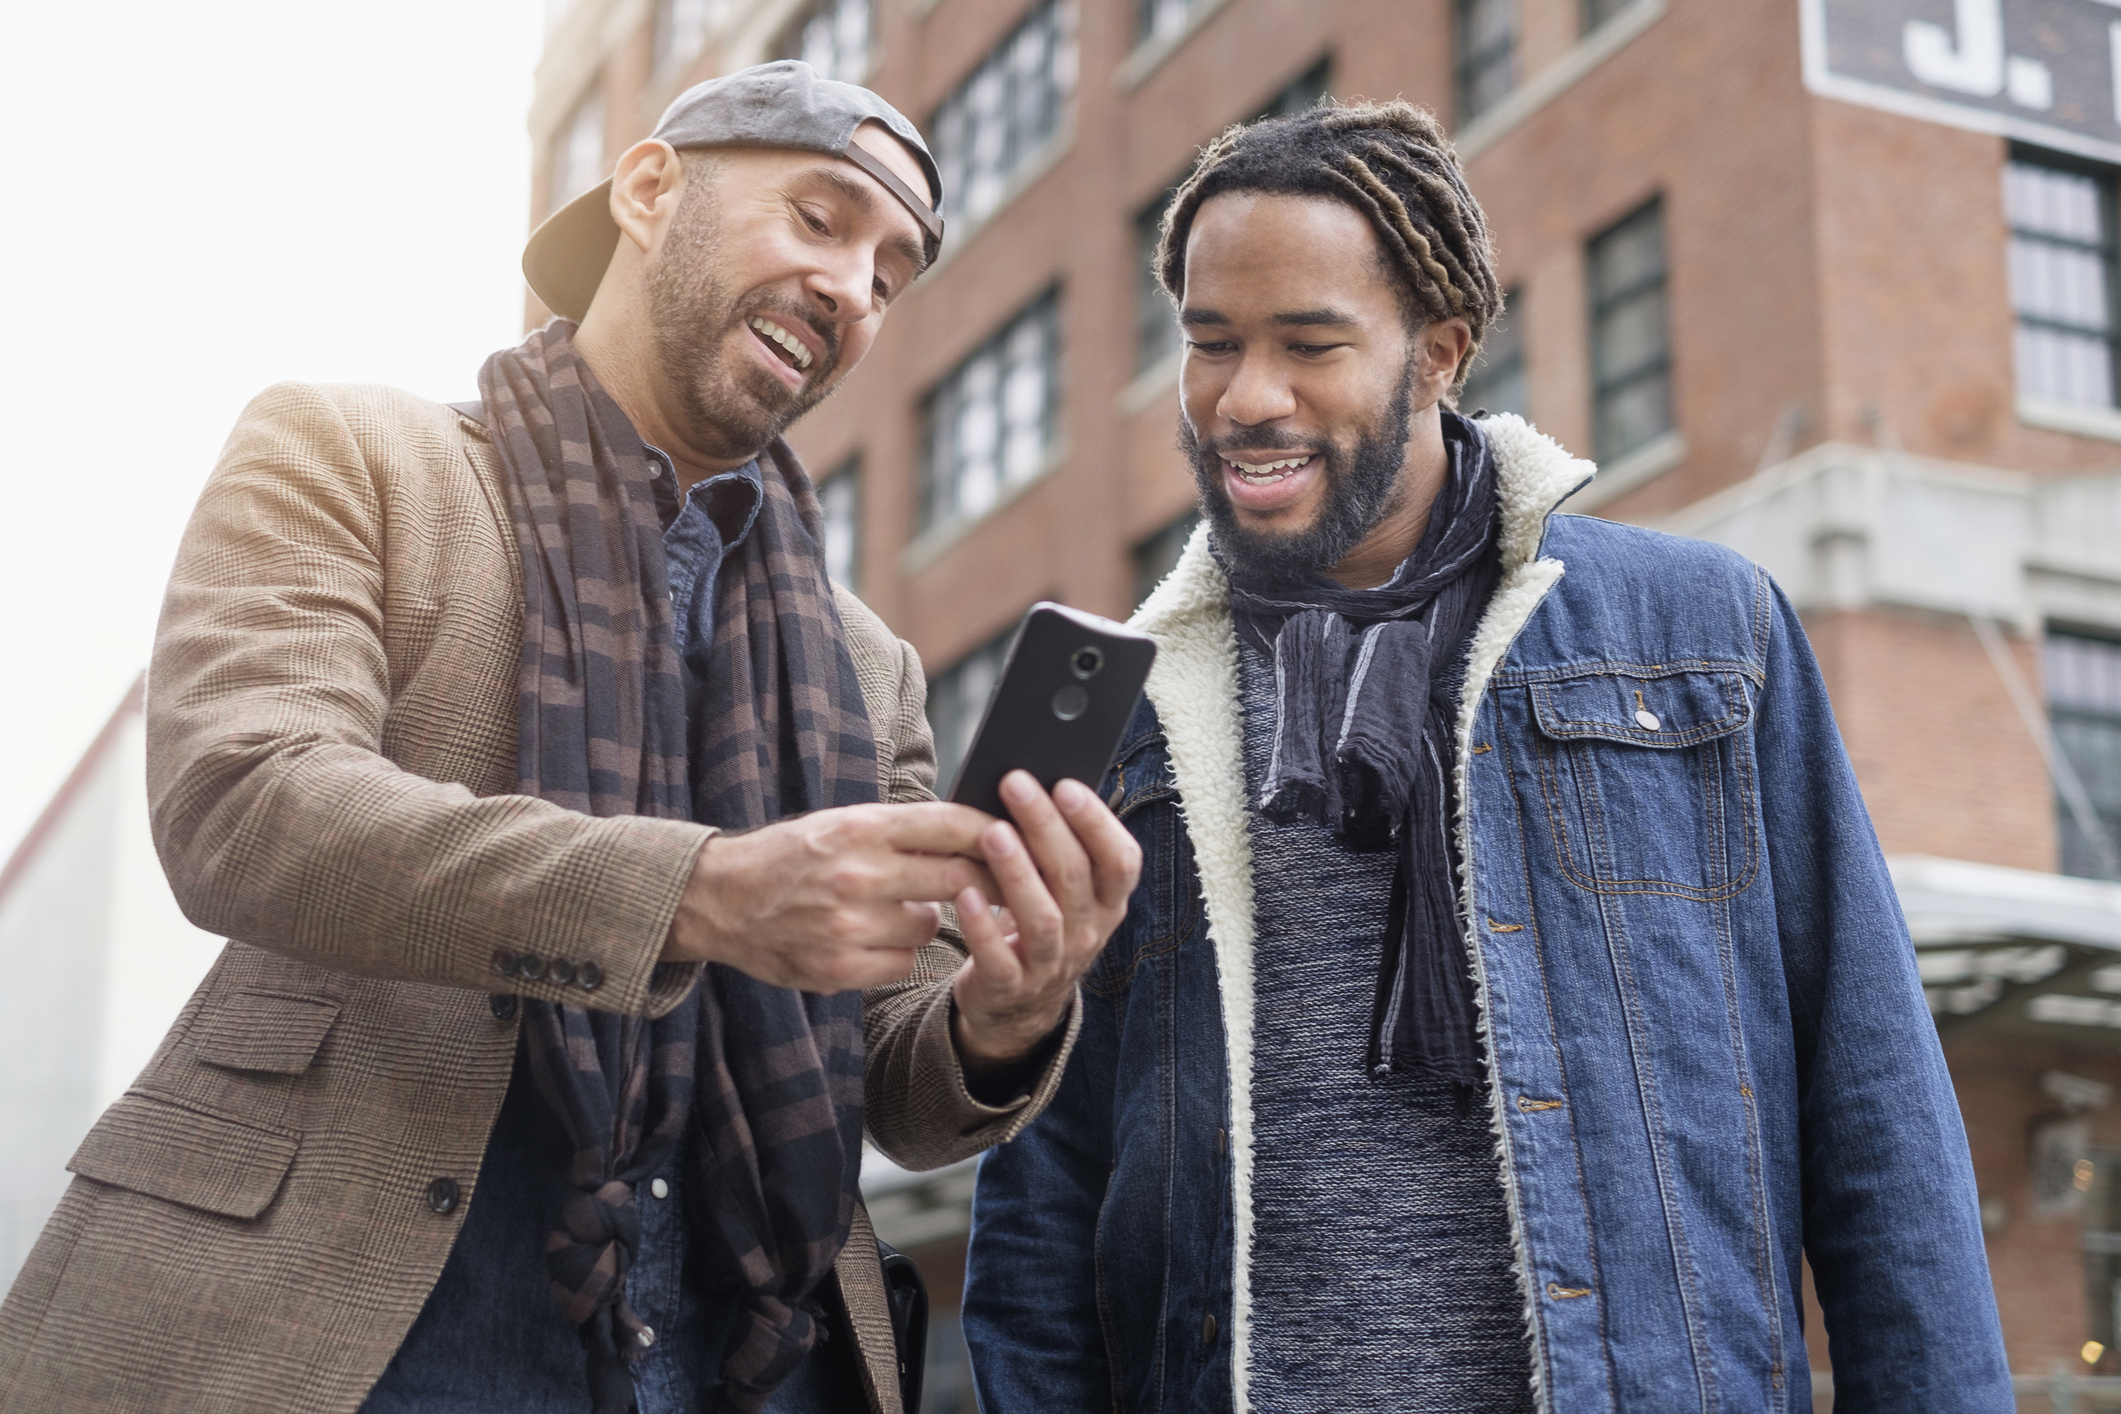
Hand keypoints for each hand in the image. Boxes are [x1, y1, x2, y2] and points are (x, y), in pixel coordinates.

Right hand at [665, 802, 999, 992]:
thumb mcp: (843, 824)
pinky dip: (897, 953)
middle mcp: (857, 874)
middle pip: (958, 879)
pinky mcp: (837, 968)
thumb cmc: (791, 856)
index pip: (952, 825)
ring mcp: (847, 925)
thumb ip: (904, 830)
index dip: (994, 833)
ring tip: (891, 908)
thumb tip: (979, 832)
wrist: (719, 900)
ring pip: (932, 926)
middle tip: (998, 885)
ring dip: (925, 918)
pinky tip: (870, 938)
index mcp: (861, 827)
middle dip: (984, 882)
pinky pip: (903, 963)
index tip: (1017, 839)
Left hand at [951, 771, 1142, 1078]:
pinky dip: (982, 926)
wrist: (1015, 1001)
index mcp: (1108, 902)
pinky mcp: (1011, 987)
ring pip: (1043, 918)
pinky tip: (963, 894)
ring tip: (991, 833)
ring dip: (1018, 872)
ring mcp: (1052, 964)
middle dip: (1045, 826)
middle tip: (1013, 783)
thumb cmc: (1036, 919)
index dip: (1097, 822)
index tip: (1065, 783)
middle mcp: (1088, 933)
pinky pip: (999, 959)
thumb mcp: (1059, 890)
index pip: (1120, 861)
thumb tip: (1028, 785)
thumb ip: (1054, 848)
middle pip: (1075, 876)